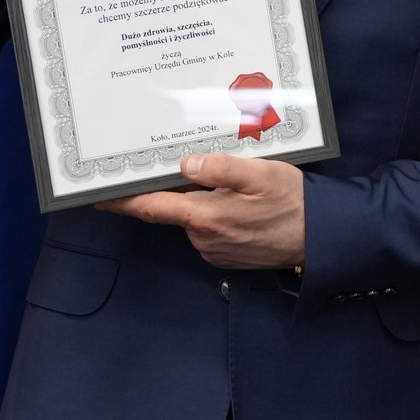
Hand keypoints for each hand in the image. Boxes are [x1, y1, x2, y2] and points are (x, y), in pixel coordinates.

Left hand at [97, 153, 304, 268]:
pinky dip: (216, 215)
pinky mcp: (227, 256)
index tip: (98, 196)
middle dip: (177, 189)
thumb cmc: (294, 202)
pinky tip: (242, 204)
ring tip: (232, 184)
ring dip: (202, 202)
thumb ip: (221, 168)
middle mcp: (203, 238)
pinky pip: (210, 230)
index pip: (151, 208)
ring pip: (194, 218)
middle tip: (193, 165)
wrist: (321, 239)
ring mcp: (214, 250)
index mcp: (205, 216)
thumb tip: (186, 164)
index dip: (123, 201)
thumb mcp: (261, 174)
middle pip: (174, 209)